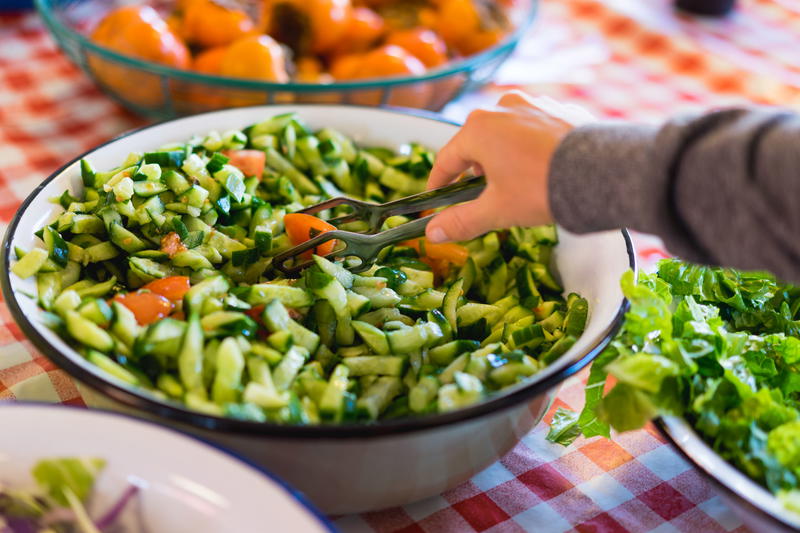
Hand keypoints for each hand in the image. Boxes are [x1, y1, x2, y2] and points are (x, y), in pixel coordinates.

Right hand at [425, 91, 593, 242]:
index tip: (436, 198)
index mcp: (479, 128)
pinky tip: (540, 168)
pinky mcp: (559, 108)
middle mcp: (502, 107)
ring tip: (515, 182)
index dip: (439, 183)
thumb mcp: (497, 210)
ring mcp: (533, 104)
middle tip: (482, 195)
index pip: (447, 158)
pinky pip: (534, 128)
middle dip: (475, 170)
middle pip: (477, 142)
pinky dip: (529, 147)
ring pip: (506, 132)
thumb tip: (433, 232)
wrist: (601, 171)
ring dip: (503, 156)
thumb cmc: (540, 188)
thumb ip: (461, 220)